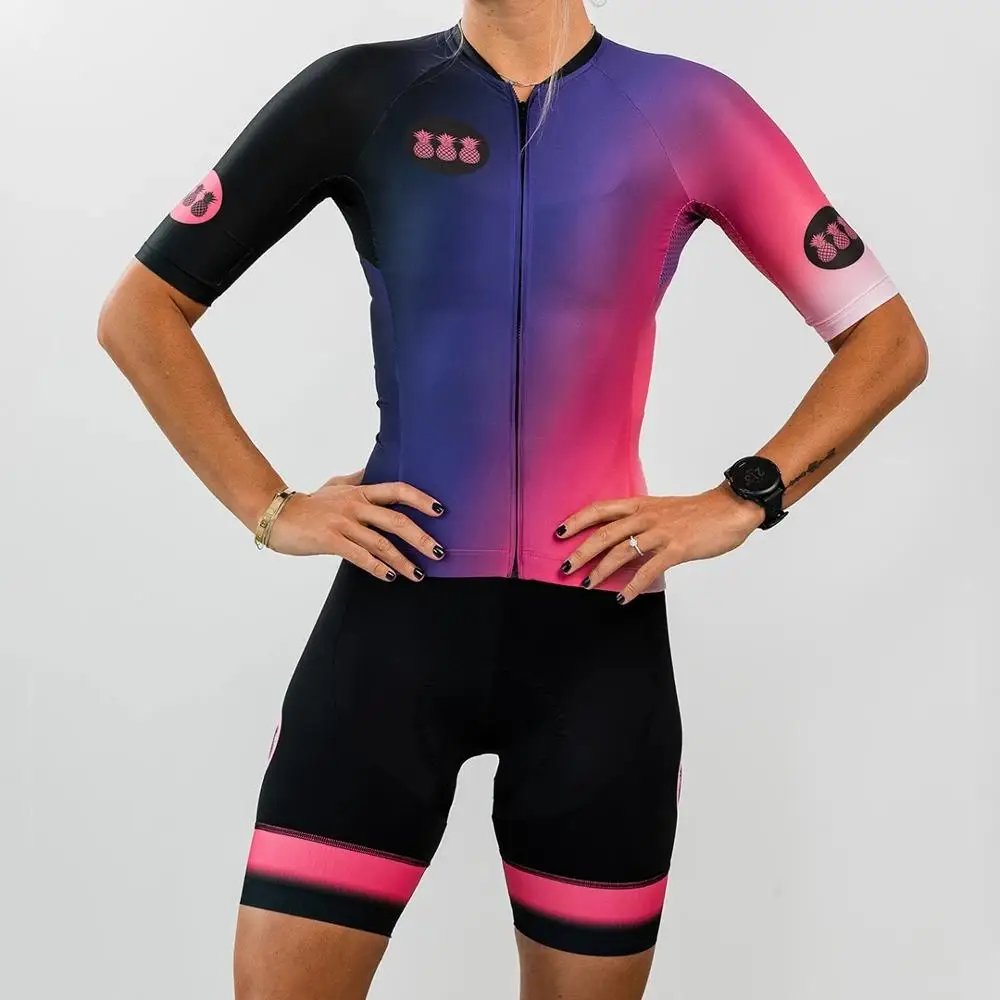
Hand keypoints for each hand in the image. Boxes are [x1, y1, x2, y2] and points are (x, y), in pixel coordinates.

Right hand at [265, 472, 446, 581]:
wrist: (276, 514)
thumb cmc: (308, 503)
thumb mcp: (335, 485)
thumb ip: (357, 480)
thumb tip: (373, 469)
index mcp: (360, 492)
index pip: (397, 490)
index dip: (421, 499)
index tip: (440, 511)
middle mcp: (355, 505)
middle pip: (396, 519)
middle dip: (421, 538)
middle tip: (439, 552)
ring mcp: (343, 523)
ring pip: (381, 542)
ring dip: (402, 561)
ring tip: (418, 574)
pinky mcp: (330, 540)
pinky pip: (359, 556)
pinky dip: (377, 567)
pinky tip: (389, 577)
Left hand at [554, 484, 764, 602]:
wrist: (731, 508)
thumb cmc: (698, 512)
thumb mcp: (663, 509)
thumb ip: (641, 522)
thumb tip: (621, 543)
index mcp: (640, 505)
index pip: (600, 509)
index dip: (577, 520)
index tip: (559, 533)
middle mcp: (646, 517)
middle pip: (605, 533)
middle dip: (581, 551)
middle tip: (565, 568)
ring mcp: (661, 532)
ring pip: (621, 552)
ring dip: (601, 570)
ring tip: (587, 585)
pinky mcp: (676, 549)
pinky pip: (648, 569)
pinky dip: (633, 586)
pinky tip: (623, 598)